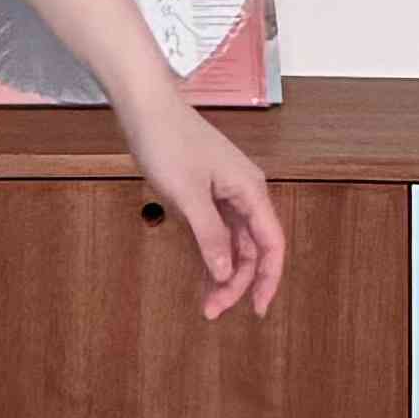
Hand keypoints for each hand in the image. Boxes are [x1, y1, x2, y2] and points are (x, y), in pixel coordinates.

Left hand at [123, 91, 286, 318]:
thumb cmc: (168, 141)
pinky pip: (217, 231)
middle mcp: (245, 192)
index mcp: (250, 190)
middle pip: (252, 248)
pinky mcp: (207, 192)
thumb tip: (227, 272)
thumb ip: (210, 235)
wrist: (146, 107)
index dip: (268, 279)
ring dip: (224, 273)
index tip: (257, 310)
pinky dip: (212, 254)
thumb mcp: (188, 195)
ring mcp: (226, 192)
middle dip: (237, 282)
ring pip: (234, 243)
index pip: (272, 244)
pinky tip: (204, 276)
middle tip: (213, 310)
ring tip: (207, 303)